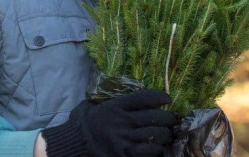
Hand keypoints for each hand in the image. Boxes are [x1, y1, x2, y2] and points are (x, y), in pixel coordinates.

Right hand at [41, 89, 177, 156]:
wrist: (76, 143)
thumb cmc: (90, 122)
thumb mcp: (100, 106)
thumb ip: (118, 101)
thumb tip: (141, 97)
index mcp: (115, 106)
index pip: (143, 97)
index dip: (159, 97)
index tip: (167, 99)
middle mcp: (121, 121)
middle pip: (155, 117)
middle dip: (169, 119)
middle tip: (172, 120)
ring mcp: (123, 139)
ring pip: (156, 135)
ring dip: (166, 135)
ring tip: (167, 134)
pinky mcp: (124, 154)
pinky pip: (148, 152)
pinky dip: (157, 150)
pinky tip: (158, 148)